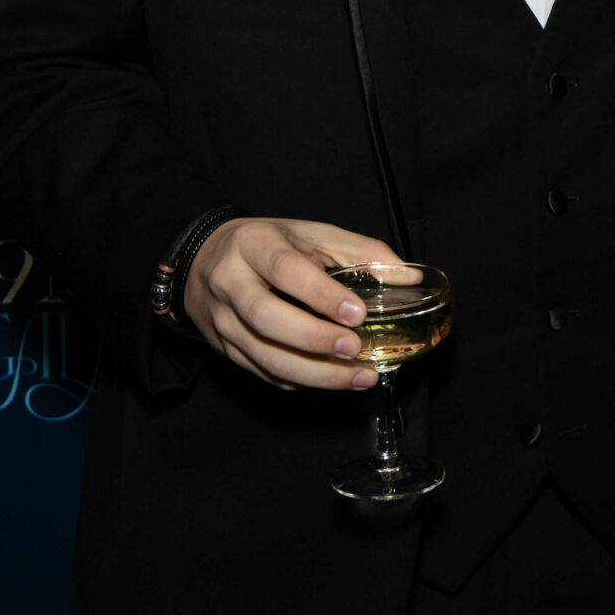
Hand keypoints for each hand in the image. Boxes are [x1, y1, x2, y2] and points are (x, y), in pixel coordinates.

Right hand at [182, 217, 402, 389]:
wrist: (205, 259)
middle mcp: (230, 282)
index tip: (357, 313)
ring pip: (264, 355)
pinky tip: (332, 379)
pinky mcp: (225, 349)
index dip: (321, 294)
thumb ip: (360, 251)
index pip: (284, 270)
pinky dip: (301, 381)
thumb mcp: (310, 234)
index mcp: (253, 244)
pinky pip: (263, 373)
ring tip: (358, 376)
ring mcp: (222, 320)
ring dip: (315, 373)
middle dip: (315, 339)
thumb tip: (409, 276)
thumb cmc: (268, 245)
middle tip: (355, 349)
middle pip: (266, 318)